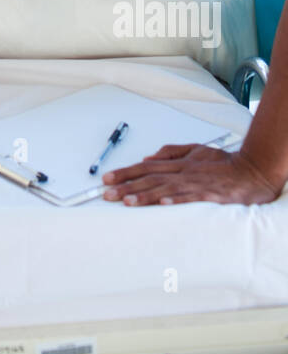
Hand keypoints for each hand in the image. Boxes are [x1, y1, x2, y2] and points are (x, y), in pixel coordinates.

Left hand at [101, 143, 282, 206]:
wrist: (248, 171)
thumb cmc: (221, 163)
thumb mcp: (194, 150)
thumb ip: (170, 152)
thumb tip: (148, 158)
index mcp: (177, 163)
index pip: (145, 167)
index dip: (125, 173)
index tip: (107, 179)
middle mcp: (182, 172)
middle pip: (149, 178)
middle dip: (126, 185)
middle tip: (106, 193)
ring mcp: (194, 183)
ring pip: (164, 189)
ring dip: (144, 194)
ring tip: (126, 201)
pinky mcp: (207, 194)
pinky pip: (189, 197)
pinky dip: (175, 199)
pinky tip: (162, 203)